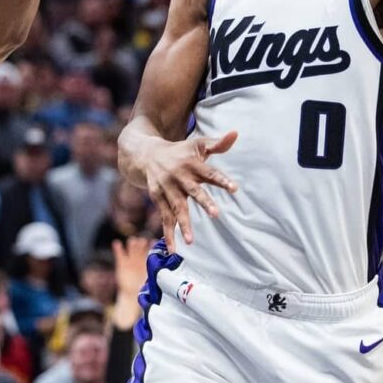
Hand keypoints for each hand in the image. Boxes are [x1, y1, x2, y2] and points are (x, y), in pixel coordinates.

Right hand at [111, 236, 151, 296]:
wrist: (131, 294)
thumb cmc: (143, 288)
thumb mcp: (150, 280)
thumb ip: (154, 274)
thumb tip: (163, 271)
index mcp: (148, 261)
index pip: (150, 250)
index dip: (152, 245)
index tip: (153, 242)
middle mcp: (140, 258)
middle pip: (140, 246)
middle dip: (141, 243)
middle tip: (142, 242)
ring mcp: (130, 260)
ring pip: (131, 248)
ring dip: (132, 244)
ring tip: (133, 242)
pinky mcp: (121, 263)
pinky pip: (119, 254)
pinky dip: (118, 248)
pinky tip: (117, 243)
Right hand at [141, 130, 238, 245]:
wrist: (146, 154)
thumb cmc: (180, 151)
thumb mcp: (197, 144)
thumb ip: (218, 144)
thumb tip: (236, 133)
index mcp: (192, 164)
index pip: (210, 173)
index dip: (222, 180)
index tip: (235, 189)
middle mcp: (179, 176)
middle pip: (193, 191)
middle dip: (204, 202)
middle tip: (216, 214)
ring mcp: (167, 189)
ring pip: (176, 208)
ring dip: (183, 224)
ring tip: (191, 241)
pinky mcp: (158, 198)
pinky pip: (164, 218)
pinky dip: (168, 234)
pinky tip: (173, 250)